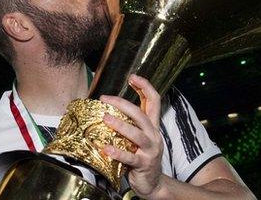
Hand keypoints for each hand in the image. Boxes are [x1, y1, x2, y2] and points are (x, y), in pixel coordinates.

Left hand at [100, 74, 164, 197]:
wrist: (153, 184)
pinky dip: (117, 152)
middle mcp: (154, 135)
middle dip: (123, 104)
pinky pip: (130, 157)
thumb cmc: (141, 158)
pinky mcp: (144, 164)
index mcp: (152, 126)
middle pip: (141, 114)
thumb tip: (109, 111)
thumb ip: (130, 125)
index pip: (154, 101)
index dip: (145, 87)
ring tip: (105, 118)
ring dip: (120, 125)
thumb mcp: (139, 139)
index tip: (132, 77)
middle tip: (105, 99)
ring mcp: (151, 150)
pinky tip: (106, 148)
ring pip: (137, 134)